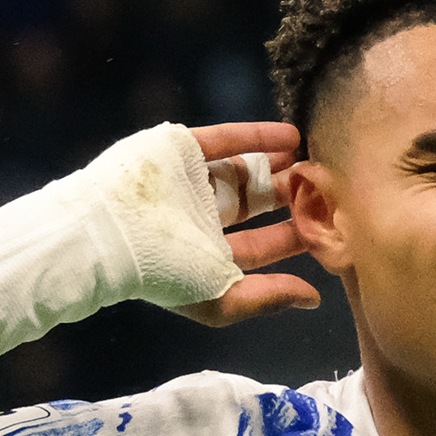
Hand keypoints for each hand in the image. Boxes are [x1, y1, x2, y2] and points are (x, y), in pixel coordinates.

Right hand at [174, 120, 323, 328]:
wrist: (109, 232)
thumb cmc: (166, 272)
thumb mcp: (222, 297)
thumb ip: (268, 297)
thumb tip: (314, 299)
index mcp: (204, 255)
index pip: (256, 247)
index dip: (290, 238)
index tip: (326, 228)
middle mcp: (199, 217)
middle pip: (253, 207)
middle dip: (287, 201)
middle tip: (320, 192)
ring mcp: (190, 180)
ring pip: (241, 170)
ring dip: (275, 167)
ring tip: (308, 162)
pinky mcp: (181, 147)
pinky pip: (225, 138)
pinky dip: (258, 136)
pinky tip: (292, 136)